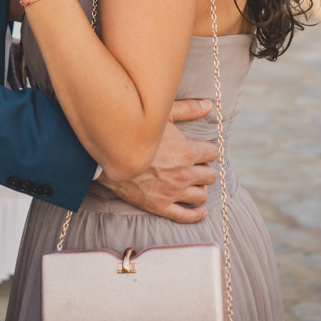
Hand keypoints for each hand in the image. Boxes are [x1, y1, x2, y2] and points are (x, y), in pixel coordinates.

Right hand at [100, 100, 217, 222]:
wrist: (109, 156)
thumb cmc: (136, 133)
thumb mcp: (162, 117)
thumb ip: (188, 109)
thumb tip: (209, 104)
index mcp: (186, 152)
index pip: (212, 154)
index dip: (206, 151)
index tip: (200, 151)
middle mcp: (183, 174)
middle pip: (210, 175)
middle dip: (204, 169)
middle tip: (195, 166)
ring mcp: (172, 192)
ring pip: (201, 195)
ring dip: (200, 188)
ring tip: (193, 183)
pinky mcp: (160, 206)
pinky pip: (186, 216)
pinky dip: (197, 214)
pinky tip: (201, 211)